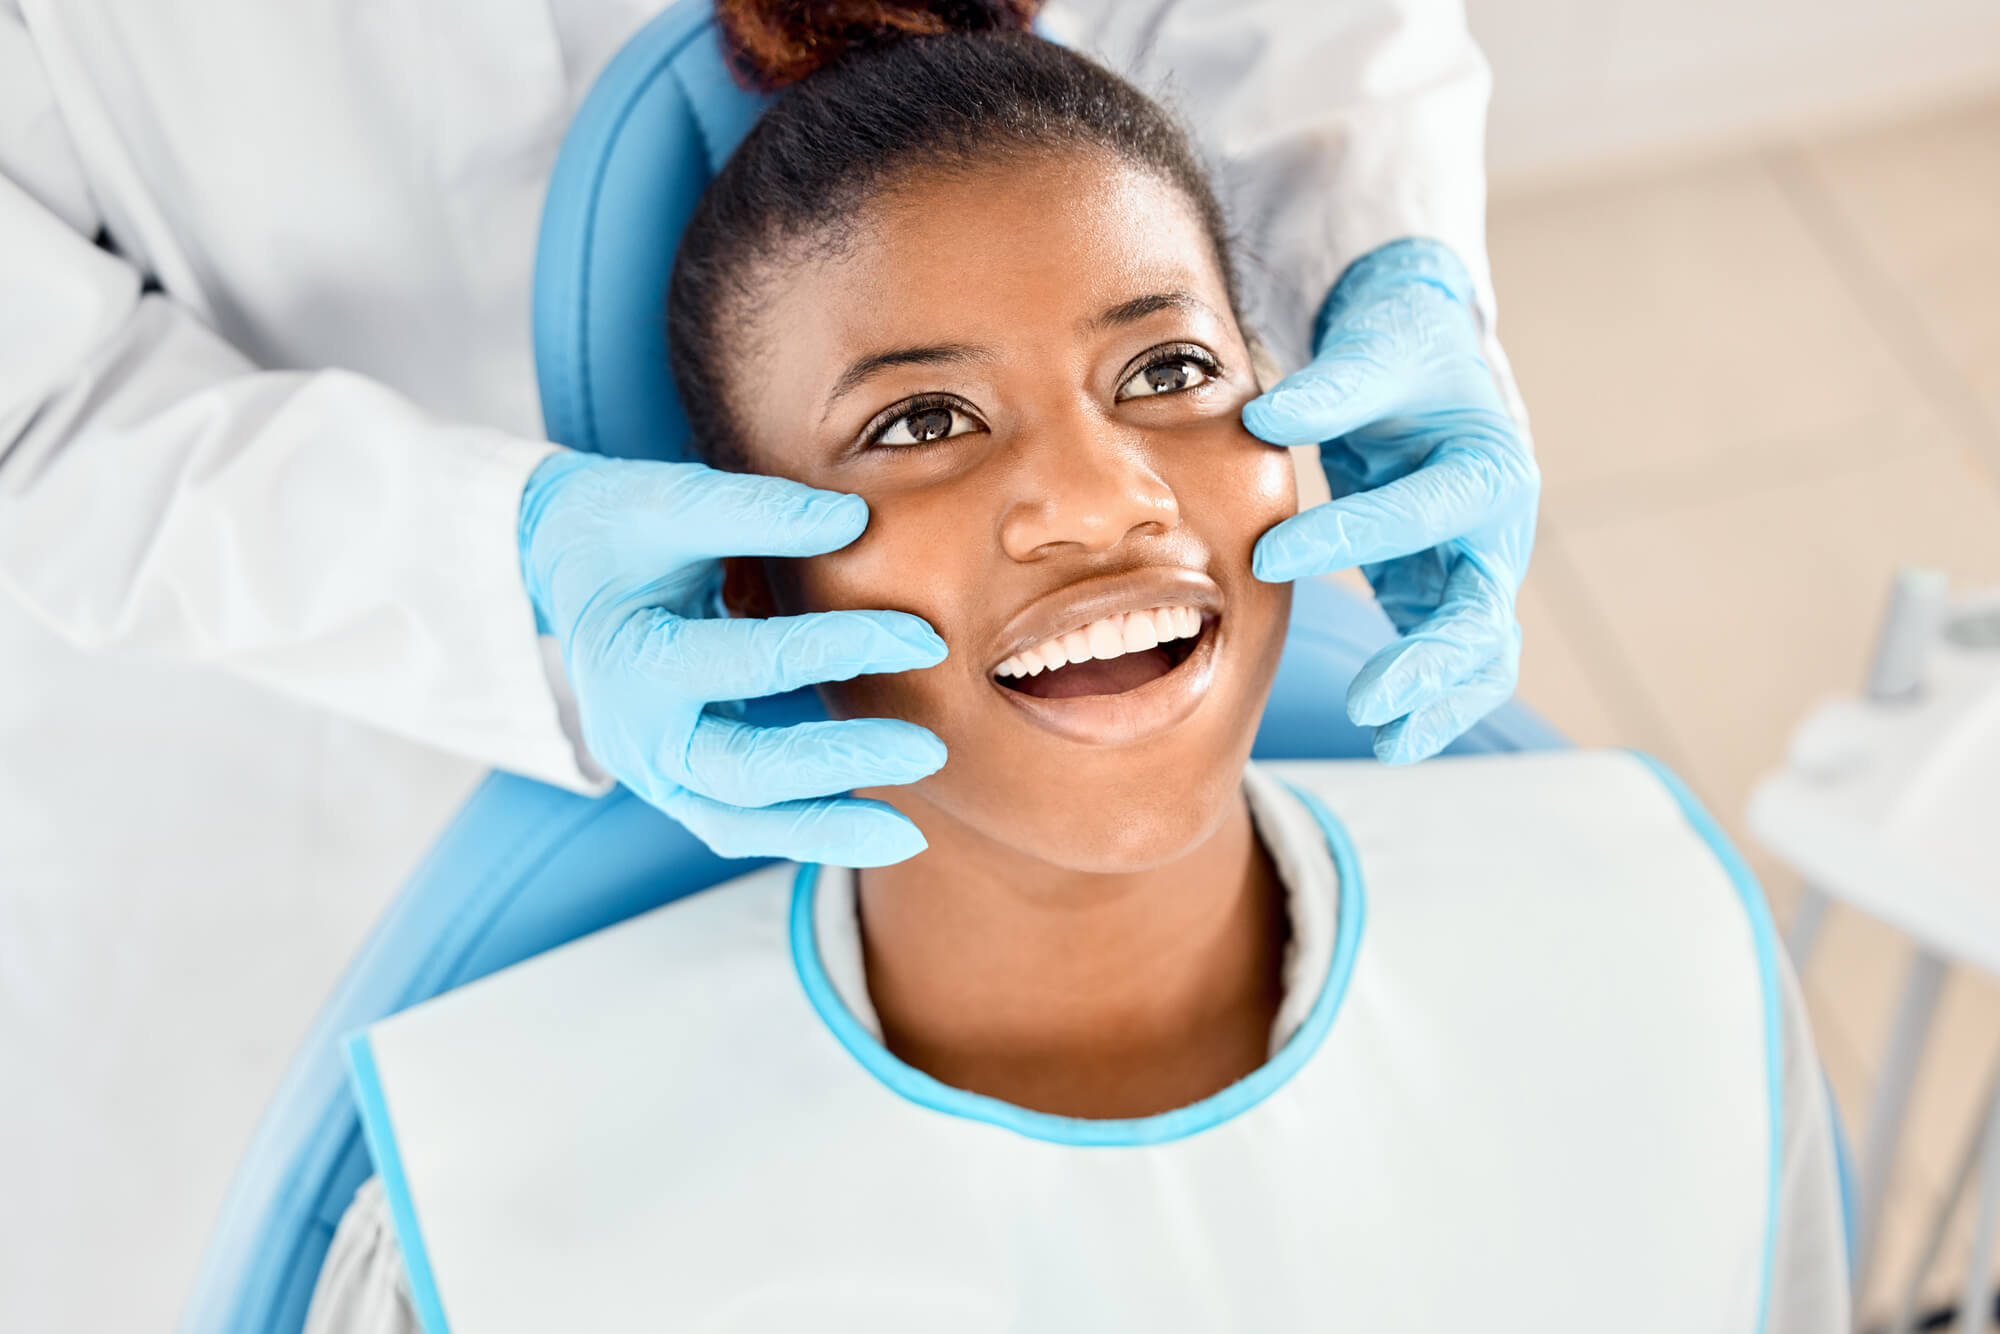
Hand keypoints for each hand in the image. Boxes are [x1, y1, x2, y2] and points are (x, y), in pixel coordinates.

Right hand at [519, 451, 947, 863]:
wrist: (563, 563)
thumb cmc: (620, 526)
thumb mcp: (670, 501)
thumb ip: (757, 510)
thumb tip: (853, 522)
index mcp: (629, 656)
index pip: (750, 661)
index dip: (841, 647)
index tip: (923, 637)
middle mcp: (632, 732)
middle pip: (740, 770)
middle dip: (837, 761)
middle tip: (927, 750)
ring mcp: (649, 769)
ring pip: (735, 825)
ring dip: (822, 833)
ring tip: (906, 835)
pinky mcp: (675, 783)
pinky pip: (738, 825)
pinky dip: (800, 831)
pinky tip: (871, 828)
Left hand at [1245, 238, 1538, 763]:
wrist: (1426, 355)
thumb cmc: (1403, 351)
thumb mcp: (1375, 349)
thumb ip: (1331, 386)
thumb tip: (1267, 415)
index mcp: (1487, 467)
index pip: (1423, 512)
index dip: (1347, 536)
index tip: (1266, 557)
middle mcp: (1497, 529)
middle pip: (1481, 611)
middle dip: (1430, 662)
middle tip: (1365, 703)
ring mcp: (1476, 568)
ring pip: (1480, 654)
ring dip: (1439, 703)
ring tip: (1387, 743)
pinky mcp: (1445, 591)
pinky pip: (1451, 660)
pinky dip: (1428, 700)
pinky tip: (1389, 736)